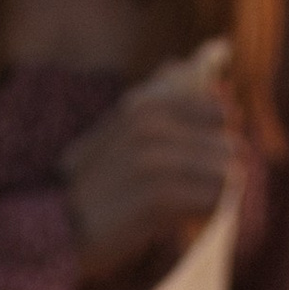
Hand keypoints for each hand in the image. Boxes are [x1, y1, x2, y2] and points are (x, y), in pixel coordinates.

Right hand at [59, 53, 235, 277]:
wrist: (60, 231)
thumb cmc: (99, 185)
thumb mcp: (121, 131)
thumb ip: (159, 93)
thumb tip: (194, 58)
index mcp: (143, 104)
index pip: (217, 109)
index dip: (215, 139)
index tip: (197, 159)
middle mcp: (148, 124)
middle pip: (228, 144)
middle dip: (218, 172)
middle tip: (189, 193)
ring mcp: (152, 159)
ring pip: (225, 173)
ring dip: (213, 197)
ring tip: (185, 208)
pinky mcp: (157, 196)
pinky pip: (213, 200)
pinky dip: (207, 214)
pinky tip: (183, 220)